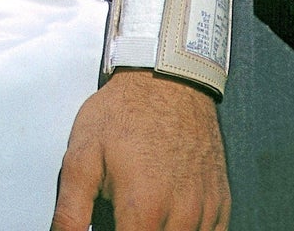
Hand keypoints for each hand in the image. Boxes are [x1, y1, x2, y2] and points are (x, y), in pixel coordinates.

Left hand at [52, 71, 229, 230]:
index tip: (111, 224)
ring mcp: (205, 210)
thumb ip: (71, 210)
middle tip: (124, 215)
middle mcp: (180, 216)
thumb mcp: (83, 154)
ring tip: (145, 213)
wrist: (168, 78)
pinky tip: (170, 219)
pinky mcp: (221, 202)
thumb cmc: (124, 113)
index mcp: (142, 209)